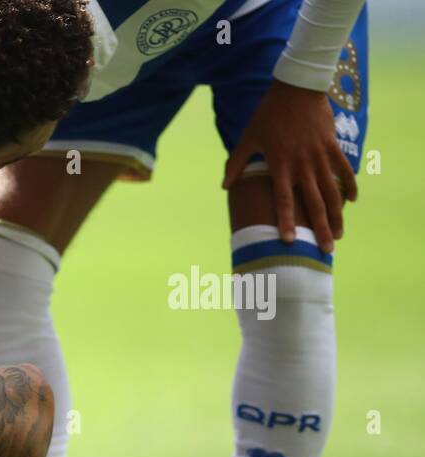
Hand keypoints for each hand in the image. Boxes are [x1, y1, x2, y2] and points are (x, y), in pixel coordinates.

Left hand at [223, 79, 357, 253]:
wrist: (297, 87)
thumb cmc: (268, 114)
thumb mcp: (248, 138)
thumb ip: (236, 163)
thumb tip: (224, 186)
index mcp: (280, 165)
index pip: (282, 200)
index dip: (286, 221)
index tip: (291, 241)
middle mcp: (302, 164)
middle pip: (313, 202)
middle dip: (321, 228)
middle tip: (326, 249)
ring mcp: (319, 155)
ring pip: (331, 191)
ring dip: (337, 214)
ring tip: (340, 233)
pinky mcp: (331, 145)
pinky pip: (343, 169)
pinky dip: (349, 184)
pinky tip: (352, 201)